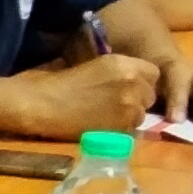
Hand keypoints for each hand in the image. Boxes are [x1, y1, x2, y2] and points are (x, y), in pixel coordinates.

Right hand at [9, 50, 158, 138]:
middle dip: (138, 99)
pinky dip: (119, 130)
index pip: (153, 73)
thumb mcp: (92, 66)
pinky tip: (101, 127)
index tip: (127, 88)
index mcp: (123, 63)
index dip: (142, 82)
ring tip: (106, 118)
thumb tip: (129, 81)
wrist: (39, 104)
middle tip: (114, 105)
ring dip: (129, 116)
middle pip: (151, 95)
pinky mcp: (121, 127)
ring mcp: (129, 106)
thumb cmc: (54, 82)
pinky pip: (131, 131)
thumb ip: (116, 72)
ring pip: (142, 114)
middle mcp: (132, 82)